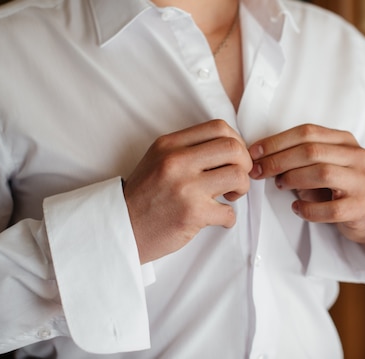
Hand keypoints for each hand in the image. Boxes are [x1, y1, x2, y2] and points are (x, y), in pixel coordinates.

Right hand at [123, 120, 251, 263]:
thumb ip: (187, 149)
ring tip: (229, 196)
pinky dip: (229, 218)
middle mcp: (177, 162)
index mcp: (170, 145)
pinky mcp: (192, 214)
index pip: (218, 128)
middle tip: (236, 178)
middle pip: (234, 148)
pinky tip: (218, 219)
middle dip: (244, 164)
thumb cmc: (144, 196)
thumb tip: (228, 148)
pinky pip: (229, 212)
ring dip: (241, 188)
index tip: (233, 158)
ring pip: (238, 176)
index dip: (236, 142)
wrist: (121, 227)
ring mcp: (185, 188)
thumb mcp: (158, 160)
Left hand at [248, 124, 364, 260]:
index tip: (254, 153)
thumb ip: (300, 158)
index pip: (307, 132)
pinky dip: (308, 209)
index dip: (277, 141)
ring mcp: (361, 181)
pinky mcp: (360, 207)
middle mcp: (357, 156)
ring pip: (322, 173)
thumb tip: (261, 157)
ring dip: (293, 179)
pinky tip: (297, 208)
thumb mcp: (323, 165)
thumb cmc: (338, 187)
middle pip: (311, 150)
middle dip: (278, 160)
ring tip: (279, 185)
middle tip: (258, 171)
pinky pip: (330, 209)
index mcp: (345, 140)